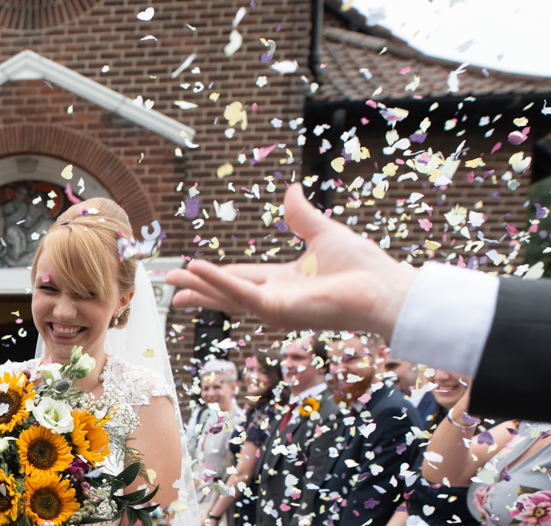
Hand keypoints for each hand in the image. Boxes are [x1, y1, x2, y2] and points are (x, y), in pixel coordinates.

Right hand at [165, 184, 417, 339]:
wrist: (382, 289)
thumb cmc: (362, 268)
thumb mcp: (322, 233)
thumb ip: (301, 216)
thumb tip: (291, 190)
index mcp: (283, 281)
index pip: (240, 277)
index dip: (214, 275)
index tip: (191, 271)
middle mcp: (274, 297)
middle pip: (225, 292)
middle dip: (196, 290)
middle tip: (169, 289)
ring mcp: (273, 306)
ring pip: (226, 294)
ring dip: (198, 287)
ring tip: (171, 281)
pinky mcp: (276, 308)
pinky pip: (240, 293)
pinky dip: (217, 282)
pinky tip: (196, 271)